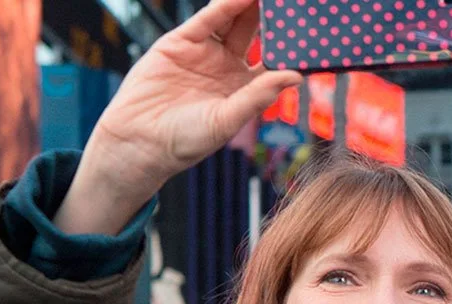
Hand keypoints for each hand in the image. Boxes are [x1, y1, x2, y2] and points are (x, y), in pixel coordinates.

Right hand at [56, 0, 301, 233]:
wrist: (139, 141)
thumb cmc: (185, 141)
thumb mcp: (227, 119)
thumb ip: (259, 96)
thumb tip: (296, 77)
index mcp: (244, 89)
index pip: (273, 60)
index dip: (290, 46)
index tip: (311, 32)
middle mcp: (227, 66)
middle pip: (257, 33)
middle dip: (275, 17)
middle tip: (296, 3)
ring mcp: (204, 52)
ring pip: (234, 21)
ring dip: (253, 5)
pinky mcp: (181, 41)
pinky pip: (208, 18)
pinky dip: (225, 5)